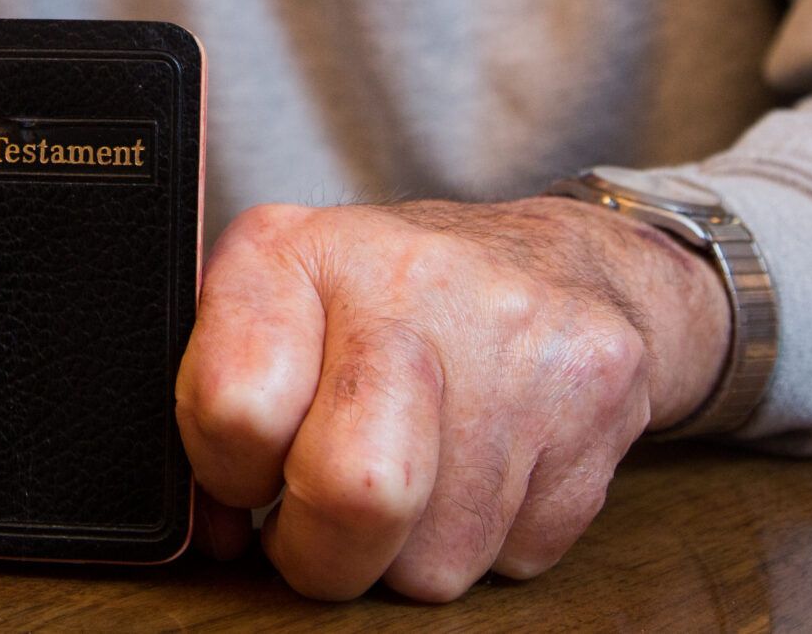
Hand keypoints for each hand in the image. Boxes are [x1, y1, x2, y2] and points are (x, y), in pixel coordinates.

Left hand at [177, 195, 730, 600]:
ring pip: (438, 559)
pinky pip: (518, 555)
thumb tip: (215, 530)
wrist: (563, 264)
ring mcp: (514, 340)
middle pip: (354, 494)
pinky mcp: (596, 398)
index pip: (238, 407)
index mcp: (298, 251)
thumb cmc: (388, 302)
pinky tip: (486, 464)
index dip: (229, 473)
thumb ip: (218, 403)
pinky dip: (492, 538)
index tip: (250, 470)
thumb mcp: (277, 309)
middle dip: (324, 554)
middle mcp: (409, 282)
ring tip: (418, 468)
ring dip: (411, 548)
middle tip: (322, 523)